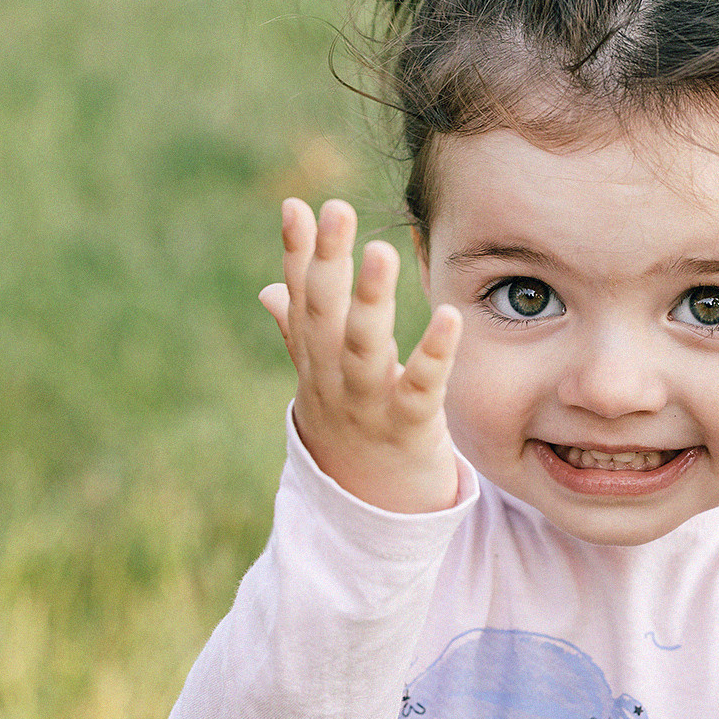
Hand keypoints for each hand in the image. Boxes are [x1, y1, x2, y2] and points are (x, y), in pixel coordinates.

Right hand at [258, 198, 462, 512]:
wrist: (371, 513)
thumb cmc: (352, 430)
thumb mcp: (322, 381)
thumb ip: (299, 332)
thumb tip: (268, 289)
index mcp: (314, 361)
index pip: (301, 299)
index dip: (297, 254)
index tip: (296, 205)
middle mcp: (332, 379)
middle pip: (325, 314)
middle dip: (327, 261)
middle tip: (337, 209)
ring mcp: (367, 406)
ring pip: (363, 348)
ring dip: (370, 299)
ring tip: (382, 251)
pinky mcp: (408, 430)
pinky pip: (421, 389)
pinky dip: (435, 354)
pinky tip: (450, 317)